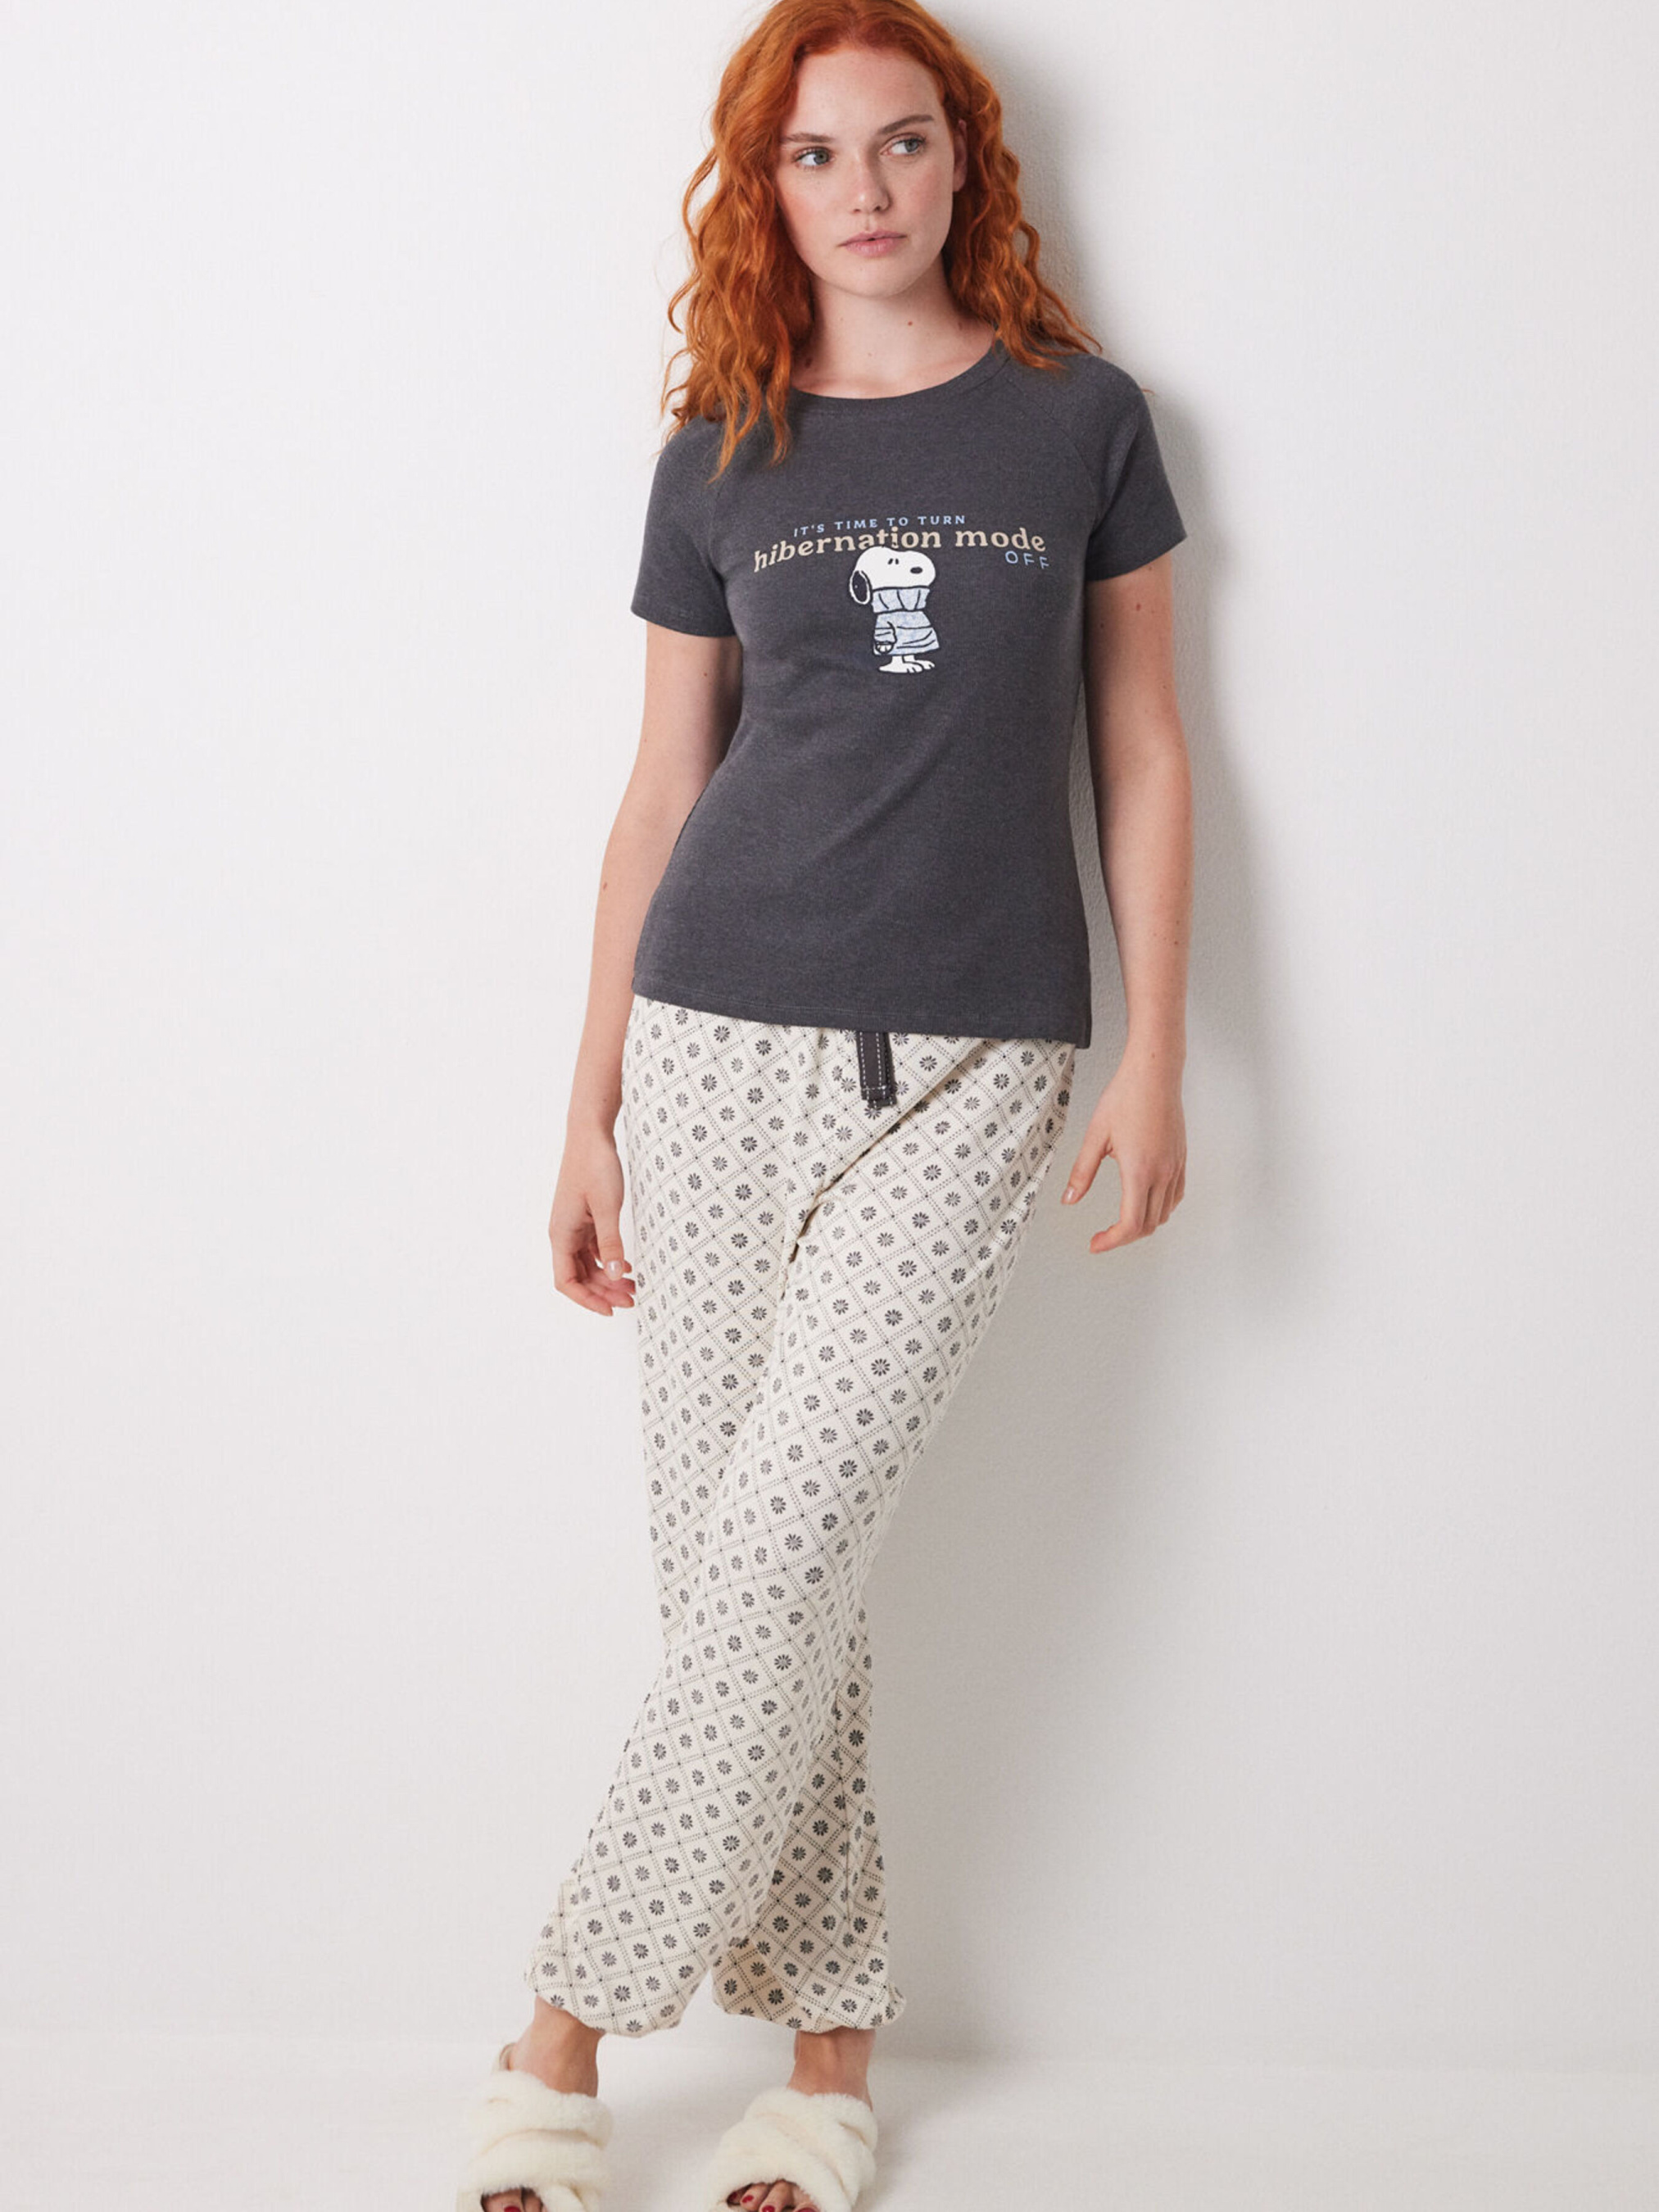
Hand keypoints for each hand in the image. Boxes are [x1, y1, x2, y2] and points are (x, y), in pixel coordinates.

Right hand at [548, 1124, 636, 1313]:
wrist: (590, 1134)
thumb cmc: (595, 1166)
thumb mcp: (607, 1207)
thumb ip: (611, 1243)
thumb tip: (615, 1275)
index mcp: (561, 1234)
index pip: (566, 1281)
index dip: (586, 1300)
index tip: (610, 1310)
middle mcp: (563, 1233)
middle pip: (578, 1276)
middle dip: (603, 1292)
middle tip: (631, 1300)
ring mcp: (573, 1226)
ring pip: (587, 1264)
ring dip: (607, 1278)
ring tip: (633, 1286)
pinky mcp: (584, 1218)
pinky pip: (593, 1249)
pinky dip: (609, 1261)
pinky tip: (627, 1267)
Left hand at [1060, 1057, 1185, 1251]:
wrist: (1155, 1073)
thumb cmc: (1125, 1097)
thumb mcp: (1095, 1135)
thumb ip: (1082, 1172)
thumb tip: (1069, 1199)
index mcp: (1139, 1171)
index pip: (1131, 1224)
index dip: (1111, 1241)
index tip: (1095, 1244)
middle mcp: (1162, 1173)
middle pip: (1148, 1225)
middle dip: (1123, 1236)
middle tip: (1101, 1236)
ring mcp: (1175, 1166)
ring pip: (1164, 1214)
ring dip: (1143, 1224)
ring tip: (1120, 1222)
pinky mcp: (1181, 1158)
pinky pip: (1175, 1196)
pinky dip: (1160, 1208)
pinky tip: (1145, 1201)